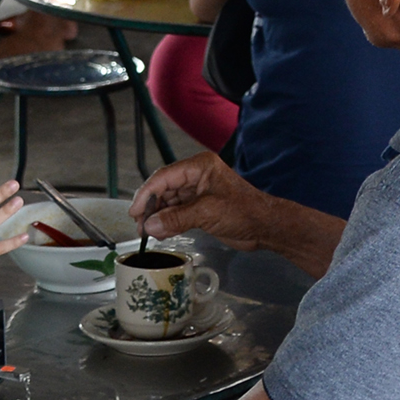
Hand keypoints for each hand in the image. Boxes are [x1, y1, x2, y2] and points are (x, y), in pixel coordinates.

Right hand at [127, 151, 263, 247]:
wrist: (265, 226)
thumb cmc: (243, 212)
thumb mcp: (207, 213)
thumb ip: (176, 219)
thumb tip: (149, 226)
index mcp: (199, 166)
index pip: (164, 177)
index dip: (146, 194)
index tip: (134, 212)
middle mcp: (196, 175)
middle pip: (164, 188)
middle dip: (150, 207)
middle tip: (140, 227)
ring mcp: (198, 191)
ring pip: (169, 201)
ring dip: (158, 216)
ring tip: (148, 233)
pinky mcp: (200, 206)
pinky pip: (177, 211)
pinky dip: (168, 221)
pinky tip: (160, 232)